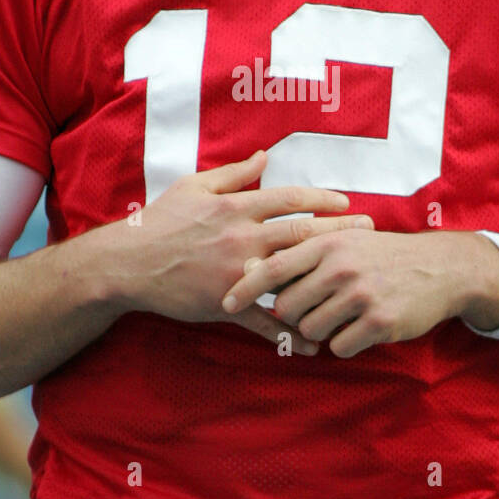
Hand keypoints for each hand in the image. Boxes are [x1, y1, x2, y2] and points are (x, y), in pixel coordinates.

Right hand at [100, 149, 372, 354]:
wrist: (127, 263)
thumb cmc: (160, 221)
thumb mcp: (195, 187)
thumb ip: (234, 174)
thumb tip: (265, 156)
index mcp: (235, 208)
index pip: (289, 198)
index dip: (321, 197)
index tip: (347, 200)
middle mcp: (241, 238)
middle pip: (301, 233)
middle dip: (340, 231)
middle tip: (371, 231)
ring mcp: (235, 273)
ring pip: (289, 277)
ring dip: (324, 281)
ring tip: (355, 284)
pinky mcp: (224, 304)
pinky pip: (263, 322)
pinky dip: (290, 334)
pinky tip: (314, 342)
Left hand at [221, 228, 498, 357]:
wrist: (440, 268)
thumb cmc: (381, 256)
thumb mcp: (342, 242)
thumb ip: (301, 253)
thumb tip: (250, 264)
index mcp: (327, 243)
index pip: (273, 267)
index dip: (245, 287)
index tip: (224, 302)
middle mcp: (341, 266)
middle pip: (288, 306)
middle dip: (293, 315)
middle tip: (314, 308)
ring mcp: (361, 295)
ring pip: (311, 329)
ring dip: (319, 330)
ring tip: (341, 316)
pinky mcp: (379, 322)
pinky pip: (339, 347)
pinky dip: (343, 343)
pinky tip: (360, 329)